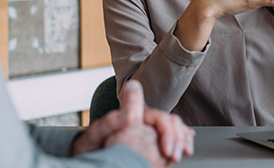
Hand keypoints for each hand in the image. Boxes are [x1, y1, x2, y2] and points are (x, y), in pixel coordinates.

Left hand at [74, 80, 193, 166]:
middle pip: (171, 123)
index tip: (166, 150)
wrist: (90, 159)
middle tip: (175, 156)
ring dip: (182, 140)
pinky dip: (182, 142)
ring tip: (184, 153)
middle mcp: (143, 123)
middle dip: (178, 139)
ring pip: (175, 130)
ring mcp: (148, 133)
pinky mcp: (151, 144)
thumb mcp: (94, 135)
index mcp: (132, 117)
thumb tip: (129, 114)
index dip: (167, 131)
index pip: (159, 118)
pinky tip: (184, 148)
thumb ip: (110, 122)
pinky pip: (172, 139)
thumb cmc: (89, 149)